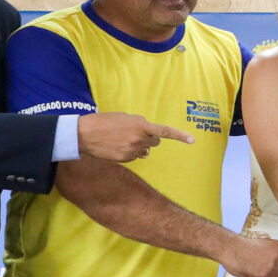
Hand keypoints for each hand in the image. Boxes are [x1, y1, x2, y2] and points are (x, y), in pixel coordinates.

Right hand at [77, 112, 195, 162]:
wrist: (85, 134)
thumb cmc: (104, 121)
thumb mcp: (125, 117)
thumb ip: (140, 124)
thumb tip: (150, 134)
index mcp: (141, 126)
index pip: (164, 131)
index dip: (179, 136)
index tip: (192, 140)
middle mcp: (140, 140)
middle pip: (156, 141)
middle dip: (150, 138)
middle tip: (136, 132)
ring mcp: (133, 151)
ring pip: (146, 150)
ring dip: (141, 145)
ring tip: (124, 139)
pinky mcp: (126, 159)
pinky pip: (136, 156)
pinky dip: (132, 151)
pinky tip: (119, 146)